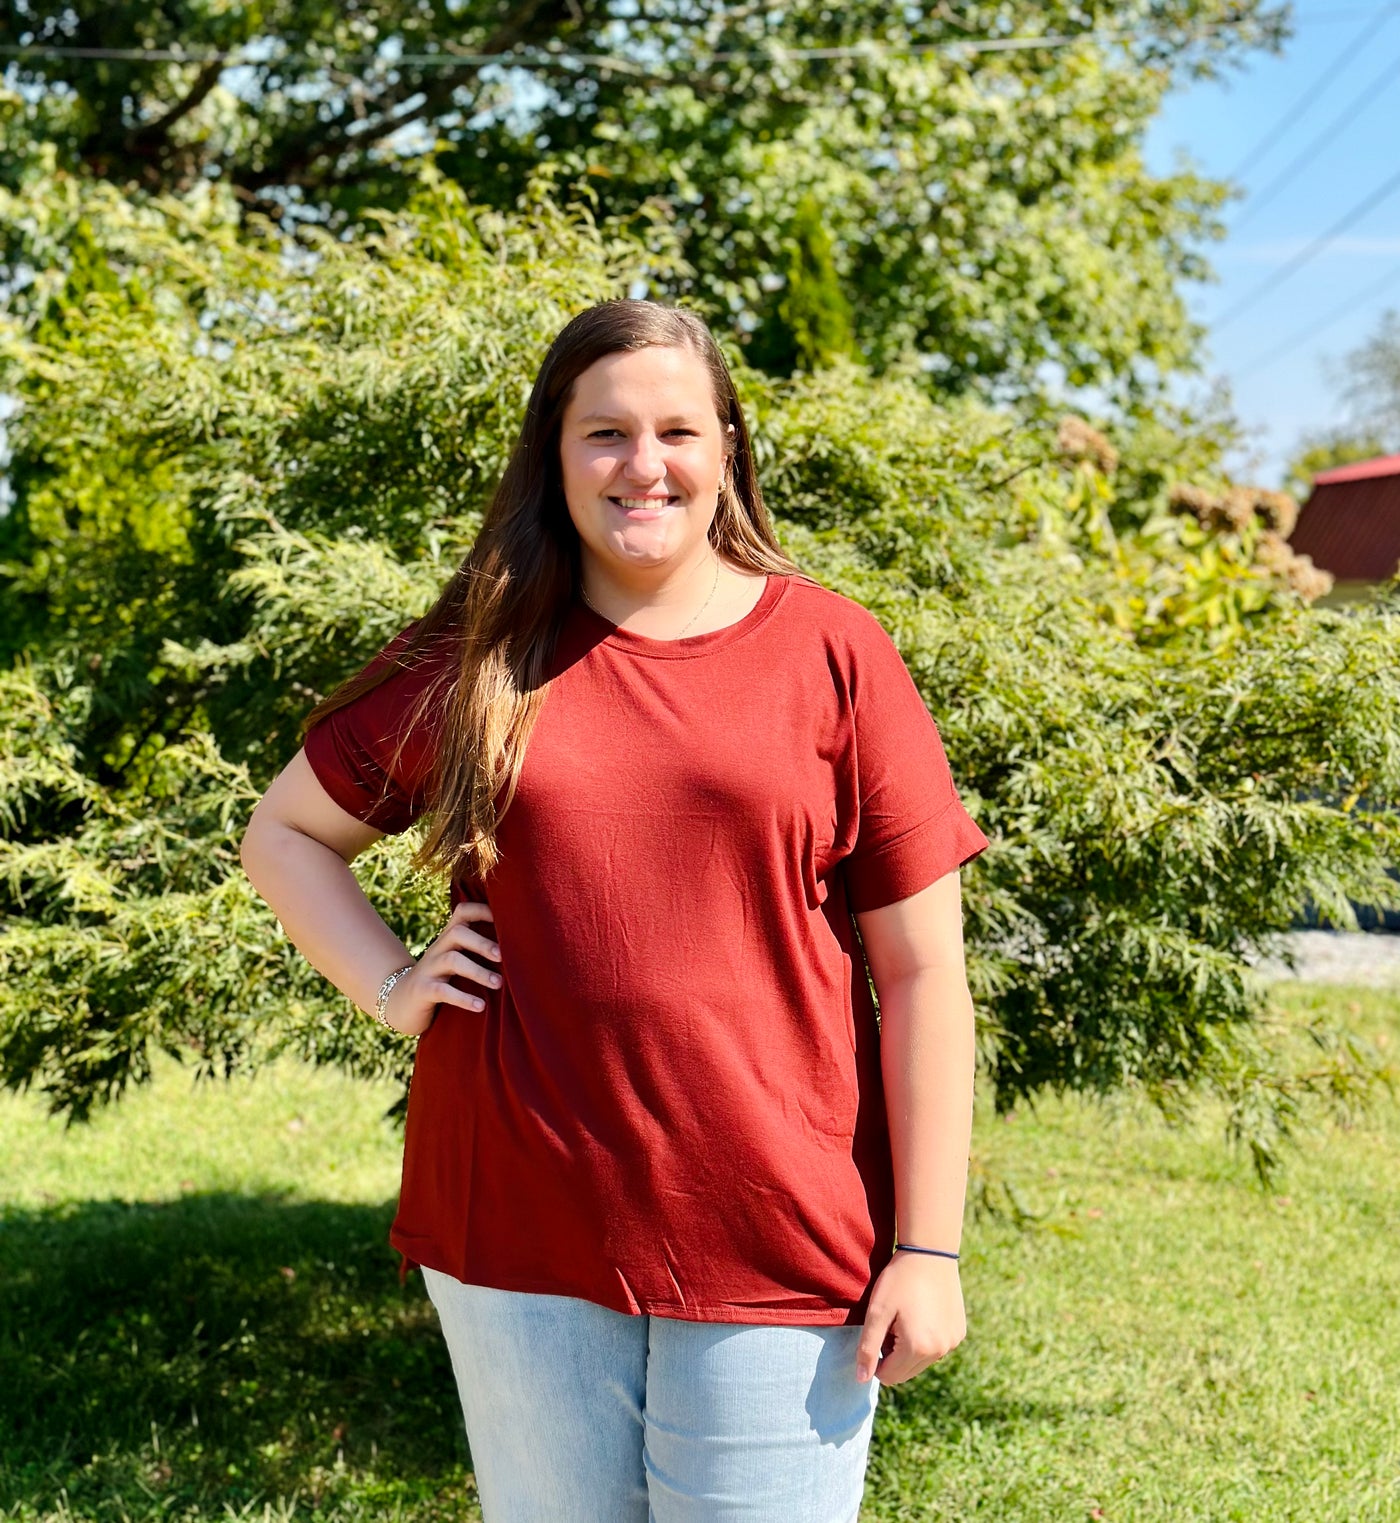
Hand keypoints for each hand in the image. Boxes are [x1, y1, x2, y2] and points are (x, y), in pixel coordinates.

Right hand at [381, 899, 500, 1035]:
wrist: (401, 1003)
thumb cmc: (440, 979)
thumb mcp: (456, 961)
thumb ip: (476, 950)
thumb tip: (519, 946)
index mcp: (448, 938)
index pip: (462, 912)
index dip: (482, 910)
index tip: (506, 919)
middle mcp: (438, 949)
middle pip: (457, 933)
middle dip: (482, 943)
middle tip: (503, 957)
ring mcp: (428, 969)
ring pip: (452, 960)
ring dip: (478, 971)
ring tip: (498, 984)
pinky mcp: (423, 990)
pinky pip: (443, 991)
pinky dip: (463, 998)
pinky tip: (480, 1006)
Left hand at [855, 1252, 965, 1386]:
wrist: (930, 1253)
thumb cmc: (899, 1280)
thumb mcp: (877, 1311)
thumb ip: (867, 1348)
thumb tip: (861, 1379)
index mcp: (917, 1348)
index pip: (889, 1376)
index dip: (877, 1357)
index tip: (880, 1330)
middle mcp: (939, 1351)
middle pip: (906, 1372)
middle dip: (894, 1354)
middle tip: (892, 1322)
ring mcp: (952, 1343)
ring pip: (922, 1362)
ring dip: (910, 1348)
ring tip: (907, 1316)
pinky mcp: (959, 1333)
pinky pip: (937, 1348)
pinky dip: (927, 1339)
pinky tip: (923, 1312)